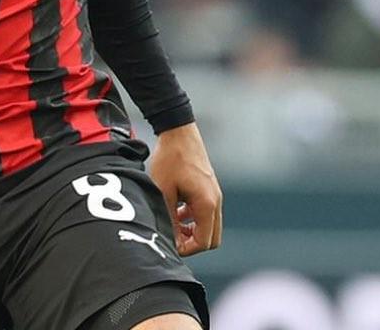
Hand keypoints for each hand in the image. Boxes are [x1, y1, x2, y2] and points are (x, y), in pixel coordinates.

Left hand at [149, 122, 222, 255]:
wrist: (178, 132)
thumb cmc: (170, 159)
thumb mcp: (164, 191)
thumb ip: (169, 218)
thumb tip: (169, 240)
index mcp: (207, 204)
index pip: (204, 242)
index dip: (186, 248)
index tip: (170, 244)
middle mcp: (216, 201)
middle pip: (212, 238)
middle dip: (192, 242)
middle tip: (173, 236)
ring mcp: (215, 194)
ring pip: (210, 226)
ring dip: (193, 230)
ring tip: (173, 222)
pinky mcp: (210, 188)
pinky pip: (207, 213)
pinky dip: (194, 218)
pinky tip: (177, 209)